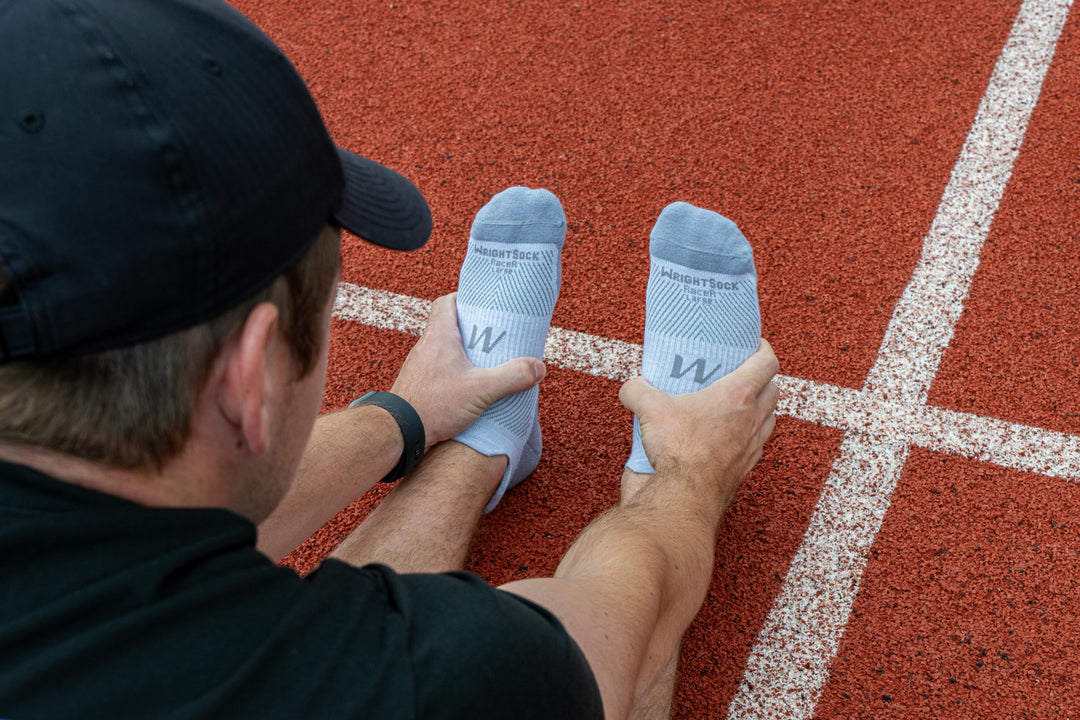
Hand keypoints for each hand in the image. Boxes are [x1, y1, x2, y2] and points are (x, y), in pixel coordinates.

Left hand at [390, 293, 545, 447]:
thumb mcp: (481, 390)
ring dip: (461, 352)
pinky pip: (436, 369)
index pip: (445, 303)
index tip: (482, 304)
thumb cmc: (432, 406)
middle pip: (446, 325)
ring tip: (483, 362)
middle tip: (492, 336)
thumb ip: (512, 377)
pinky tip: (465, 387)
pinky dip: (451, 371)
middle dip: (470, 328)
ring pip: (441, 349)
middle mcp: (425, 347)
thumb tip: (538, 367)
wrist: (398, 433)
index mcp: (439, 337)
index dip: (463, 298)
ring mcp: (418, 367)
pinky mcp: (416, 386)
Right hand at [619, 340, 778, 508]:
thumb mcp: (648, 410)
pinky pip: (755, 448)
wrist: (682, 497)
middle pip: (774, 390)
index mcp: (738, 395)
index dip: (763, 349)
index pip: (767, 363)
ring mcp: (752, 447)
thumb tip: (632, 388)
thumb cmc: (677, 450)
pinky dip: (746, 439)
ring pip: (769, 419)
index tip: (753, 345)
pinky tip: (726, 439)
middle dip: (763, 379)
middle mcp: (752, 420)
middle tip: (742, 375)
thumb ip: (638, 391)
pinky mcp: (744, 469)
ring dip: (759, 409)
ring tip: (738, 407)